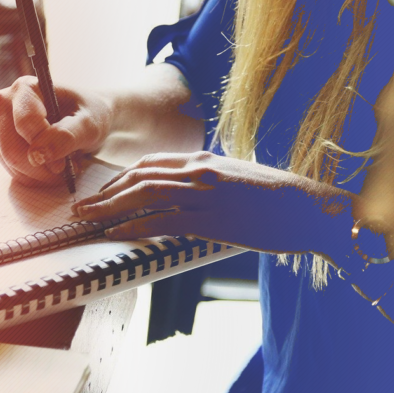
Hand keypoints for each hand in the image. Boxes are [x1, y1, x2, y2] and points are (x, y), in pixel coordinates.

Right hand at [0, 76, 111, 186]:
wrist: (87, 118)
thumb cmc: (89, 114)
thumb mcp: (89, 124)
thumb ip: (66, 136)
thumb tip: (37, 155)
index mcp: (26, 88)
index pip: (24, 123)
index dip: (44, 147)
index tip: (64, 162)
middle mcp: (5, 102)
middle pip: (11, 147)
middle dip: (40, 167)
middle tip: (65, 169)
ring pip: (9, 161)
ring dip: (38, 173)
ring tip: (61, 166)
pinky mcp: (0, 142)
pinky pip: (11, 169)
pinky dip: (33, 176)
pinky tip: (50, 169)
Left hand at [72, 151, 355, 256]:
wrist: (311, 209)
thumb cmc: (280, 200)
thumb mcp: (239, 180)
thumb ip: (212, 182)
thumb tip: (192, 195)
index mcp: (206, 159)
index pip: (152, 164)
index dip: (122, 178)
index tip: (104, 190)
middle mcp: (200, 170)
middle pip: (140, 176)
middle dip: (106, 191)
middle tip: (82, 205)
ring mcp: (204, 193)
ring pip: (143, 194)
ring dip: (109, 206)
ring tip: (87, 218)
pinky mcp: (211, 218)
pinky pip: (162, 220)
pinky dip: (133, 226)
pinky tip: (115, 233)